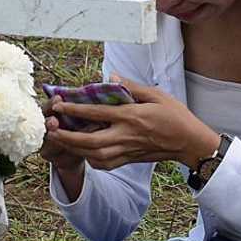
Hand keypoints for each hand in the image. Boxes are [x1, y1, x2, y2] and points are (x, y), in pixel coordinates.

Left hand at [46, 77, 220, 170]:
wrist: (189, 142)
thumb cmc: (175, 115)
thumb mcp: (156, 94)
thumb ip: (131, 86)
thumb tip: (110, 77)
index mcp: (131, 117)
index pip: (96, 113)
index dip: (75, 109)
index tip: (60, 105)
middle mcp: (126, 136)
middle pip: (89, 141)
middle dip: (67, 137)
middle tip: (51, 129)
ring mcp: (126, 150)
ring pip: (93, 155)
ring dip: (74, 149)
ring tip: (60, 139)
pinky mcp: (129, 160)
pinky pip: (104, 164)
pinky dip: (90, 159)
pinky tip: (83, 152)